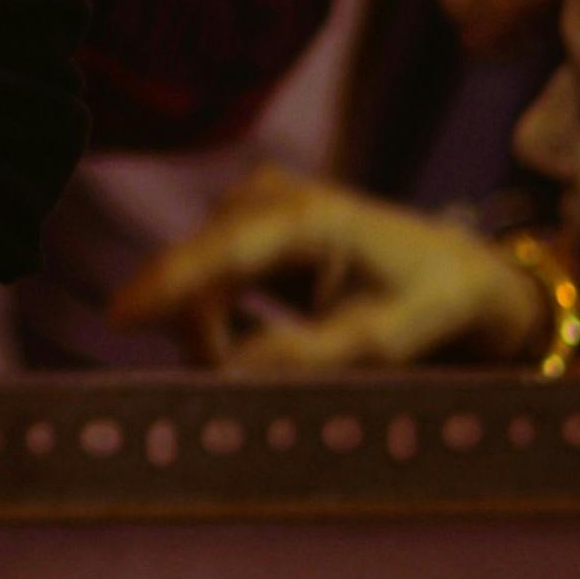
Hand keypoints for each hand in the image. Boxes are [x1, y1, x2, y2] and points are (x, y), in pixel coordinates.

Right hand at [112, 164, 554, 367]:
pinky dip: (220, 310)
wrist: (462, 271)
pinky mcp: (249, 215)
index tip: (118, 318)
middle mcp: (273, 194)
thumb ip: (304, 357)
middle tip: (239, 383)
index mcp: (312, 217)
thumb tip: (225, 372)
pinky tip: (256, 331)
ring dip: (212, 325)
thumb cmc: (431, 304)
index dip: (166, 284)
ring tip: (264, 360)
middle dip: (204, 332)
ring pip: (199, 273)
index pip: (222, 252)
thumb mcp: (381, 342)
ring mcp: (257, 199)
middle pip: (202, 269)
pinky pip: (208, 270)